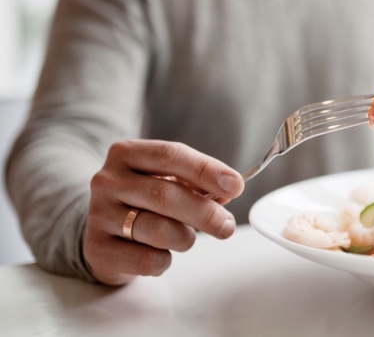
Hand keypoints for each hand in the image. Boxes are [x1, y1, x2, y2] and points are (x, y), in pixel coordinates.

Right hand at [83, 139, 244, 285]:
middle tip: (227, 225)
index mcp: (126, 153)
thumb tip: (230, 188)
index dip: (206, 170)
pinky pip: (146, 259)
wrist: (104, 232)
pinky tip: (161, 253)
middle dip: (205, 213)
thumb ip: (196, 182)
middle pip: (165, 195)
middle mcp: (107, 180)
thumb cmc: (145, 201)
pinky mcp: (97, 249)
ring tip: (186, 238)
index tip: (236, 185)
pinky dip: (165, 260)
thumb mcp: (167, 180)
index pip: (171, 155)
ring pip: (158, 229)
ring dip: (185, 238)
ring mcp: (99, 214)